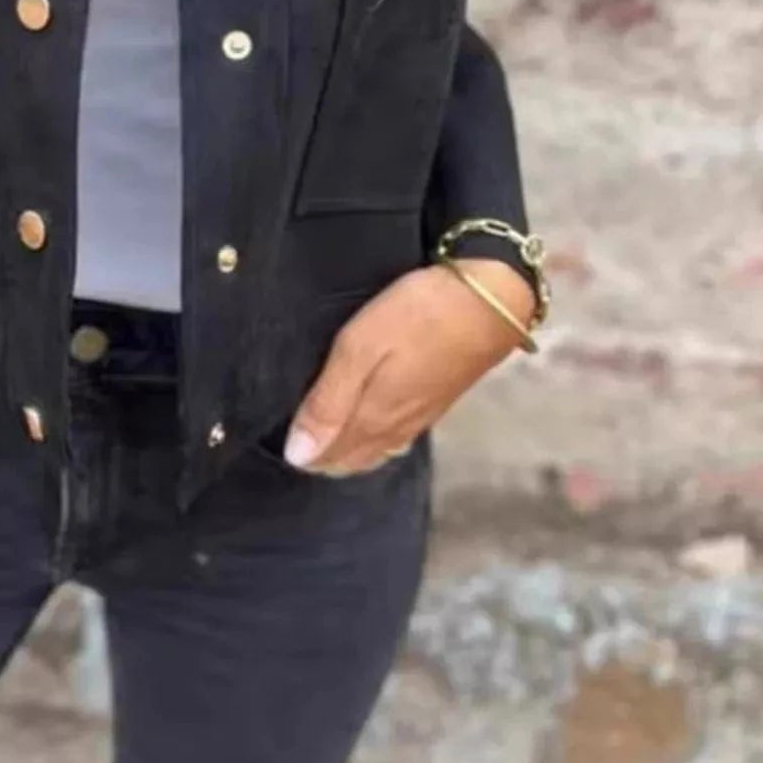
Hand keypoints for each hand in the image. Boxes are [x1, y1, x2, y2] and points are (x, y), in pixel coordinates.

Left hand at [283, 258, 536, 475]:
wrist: (490, 302)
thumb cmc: (417, 317)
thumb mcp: (360, 349)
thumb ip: (328, 403)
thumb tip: (297, 456)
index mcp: (371, 421)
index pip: (323, 458)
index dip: (296, 450)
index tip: (272, 430)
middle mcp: (393, 431)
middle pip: (346, 460)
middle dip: (316, 453)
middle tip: (289, 427)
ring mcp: (417, 419)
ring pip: (370, 451)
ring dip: (342, 447)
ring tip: (318, 427)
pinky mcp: (434, 404)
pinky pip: (393, 438)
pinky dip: (370, 439)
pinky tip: (363, 422)